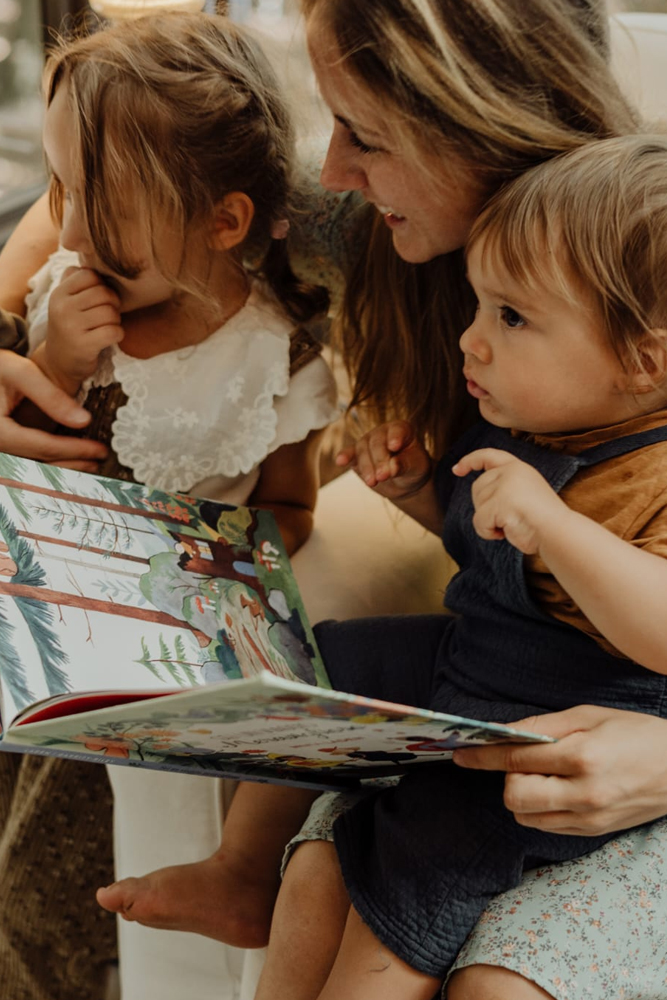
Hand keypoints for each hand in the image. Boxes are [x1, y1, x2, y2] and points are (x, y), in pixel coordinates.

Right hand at [0, 350, 107, 470]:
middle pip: (39, 463)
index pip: (45, 447)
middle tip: (99, 462)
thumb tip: (85, 421)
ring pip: (32, 468)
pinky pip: (25, 462)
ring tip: (89, 465)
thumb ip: (51, 396)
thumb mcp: (19, 372)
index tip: (100, 450)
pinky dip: (47, 464)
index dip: (76, 450)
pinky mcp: (1, 447)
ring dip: (62, 469)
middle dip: (73, 464)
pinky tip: (66, 460)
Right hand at [40, 266, 122, 392]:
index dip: (103, 285)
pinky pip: (114, 331)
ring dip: (116, 321)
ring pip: (111, 313)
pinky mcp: (83, 346)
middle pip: (104, 293)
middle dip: (113, 304)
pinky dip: (118, 334)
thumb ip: (76, 279)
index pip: (90, 274)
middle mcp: (62, 308)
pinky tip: (110, 338)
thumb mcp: (67, 301)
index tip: (101, 299)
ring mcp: (71, 327)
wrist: (59, 363)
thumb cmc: (71, 327)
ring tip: (107, 326)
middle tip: (107, 315)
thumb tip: (92, 253)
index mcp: (59, 293)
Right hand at [336, 420, 432, 501]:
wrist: (404, 482)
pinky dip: (345, 456)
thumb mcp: (416, 467)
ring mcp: (368, 442)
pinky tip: (340, 461)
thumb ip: (405, 465)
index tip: (394, 446)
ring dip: (366, 466)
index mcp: (401, 429)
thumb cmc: (414, 469)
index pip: (397, 430)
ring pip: (362, 450)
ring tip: (372, 482)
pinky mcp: (357, 456)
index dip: (394, 437)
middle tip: (383, 476)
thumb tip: (392, 467)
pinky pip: (349, 454)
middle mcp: (382, 432)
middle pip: (376, 442)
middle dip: (379, 460)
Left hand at [452, 448, 569, 553]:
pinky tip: (505, 533)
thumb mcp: (524, 494)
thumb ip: (504, 489)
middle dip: (484, 507)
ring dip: (489, 522)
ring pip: (478, 506)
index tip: (456, 469)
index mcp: (518, 468)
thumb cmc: (543, 522)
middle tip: (505, 519)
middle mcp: (510, 471)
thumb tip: (480, 496)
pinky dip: (487, 532)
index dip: (470, 460)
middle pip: (477, 487)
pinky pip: (479, 521)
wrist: (558, 532)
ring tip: (511, 525)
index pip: (488, 456)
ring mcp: (505, 485)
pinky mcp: (500, 501)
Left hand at [453, 705, 666, 834]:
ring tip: (544, 774)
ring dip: (522, 794)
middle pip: (514, 797)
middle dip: (507, 777)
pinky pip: (546, 826)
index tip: (461, 753)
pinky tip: (556, 789)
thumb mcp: (590, 716)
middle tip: (523, 761)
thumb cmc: (636, 734)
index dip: (483, 756)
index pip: (517, 760)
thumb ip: (544, 727)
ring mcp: (590, 818)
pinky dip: (539, 808)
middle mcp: (584, 794)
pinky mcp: (593, 832)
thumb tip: (504, 732)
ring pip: (526, 816)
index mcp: (583, 757)